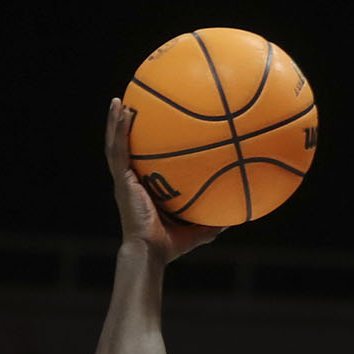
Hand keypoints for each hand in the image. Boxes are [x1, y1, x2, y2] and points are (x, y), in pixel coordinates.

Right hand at [106, 100, 219, 263]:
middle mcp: (130, 182)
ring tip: (118, 101)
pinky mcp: (121, 180)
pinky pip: (118, 150)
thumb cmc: (168, 246)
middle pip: (125, 149)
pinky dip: (119, 130)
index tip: (149, 127)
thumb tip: (238, 217)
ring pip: (115, 145)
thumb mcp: (196, 230)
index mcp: (143, 190)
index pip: (141, 163)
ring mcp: (123, 181)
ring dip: (115, 122)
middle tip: (130, 105)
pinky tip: (122, 112)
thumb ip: (213, 221)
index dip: (142, 146)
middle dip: (125, 128)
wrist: (149, 252)